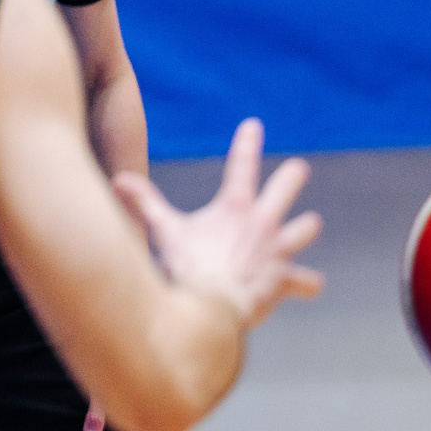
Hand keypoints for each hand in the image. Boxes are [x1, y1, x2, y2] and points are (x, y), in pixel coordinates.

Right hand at [111, 118, 323, 328]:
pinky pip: (306, 282)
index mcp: (234, 208)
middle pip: (286, 188)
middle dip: (293, 176)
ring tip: (311, 223)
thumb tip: (118, 180)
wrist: (210, 306)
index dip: (247, 143)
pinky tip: (312, 285)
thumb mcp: (165, 231)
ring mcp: (277, 250)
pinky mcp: (285, 278)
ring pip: (304, 230)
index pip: (242, 165)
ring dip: (306, 227)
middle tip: (299, 168)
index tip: (254, 125)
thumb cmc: (186, 268)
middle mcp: (262, 223)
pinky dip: (308, 284)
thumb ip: (145, 203)